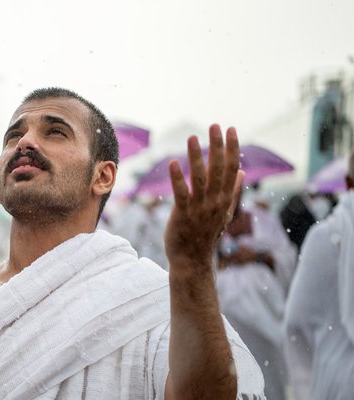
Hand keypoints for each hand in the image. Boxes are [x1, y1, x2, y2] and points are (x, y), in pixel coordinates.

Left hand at [164, 125, 243, 266]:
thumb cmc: (205, 234)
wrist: (192, 259)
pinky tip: (173, 162)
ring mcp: (199, 208)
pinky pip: (181, 193)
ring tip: (192, 137)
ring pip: (200, 178)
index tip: (231, 129)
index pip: (231, 169)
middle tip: (214, 125)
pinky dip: (177, 177)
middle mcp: (215, 202)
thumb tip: (241, 172)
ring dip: (196, 156)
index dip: (231, 148)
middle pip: (218, 169)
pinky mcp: (183, 214)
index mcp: (225, 199)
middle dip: (217, 146)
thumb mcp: (224, 213)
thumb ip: (232, 191)